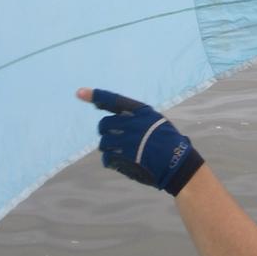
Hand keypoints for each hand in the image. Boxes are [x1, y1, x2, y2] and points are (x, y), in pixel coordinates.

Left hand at [76, 88, 203, 195]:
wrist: (177, 163)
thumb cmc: (168, 141)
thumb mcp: (155, 122)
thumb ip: (136, 118)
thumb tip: (114, 117)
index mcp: (141, 112)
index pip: (113, 100)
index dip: (95, 96)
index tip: (79, 92)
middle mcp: (131, 124)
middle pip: (104, 125)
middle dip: (107, 132)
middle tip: (115, 138)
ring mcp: (126, 141)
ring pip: (104, 143)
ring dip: (110, 148)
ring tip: (125, 152)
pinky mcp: (123, 158)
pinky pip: (107, 158)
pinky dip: (112, 161)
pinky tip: (124, 162)